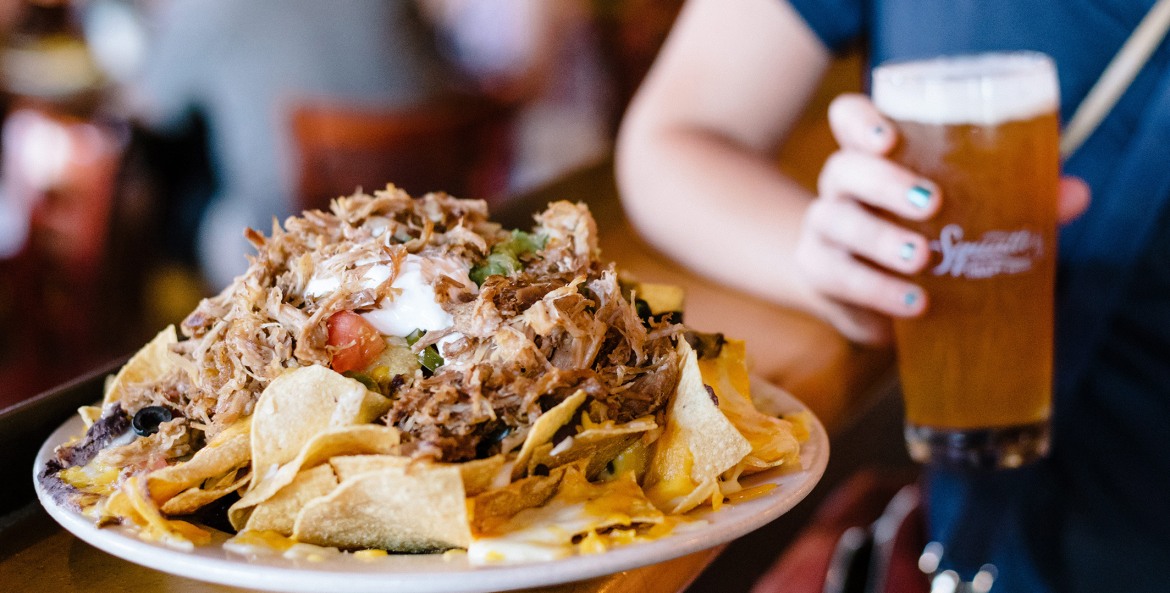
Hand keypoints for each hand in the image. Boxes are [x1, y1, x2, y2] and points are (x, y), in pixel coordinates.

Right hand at [795, 94, 1089, 344]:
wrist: (863, 291)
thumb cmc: (921, 232)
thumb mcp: (965, 207)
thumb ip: (1016, 194)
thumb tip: (1077, 193)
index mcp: (871, 154)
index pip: (847, 117)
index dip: (859, 120)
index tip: (890, 136)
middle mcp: (839, 186)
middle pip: (842, 168)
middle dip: (884, 182)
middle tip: (932, 203)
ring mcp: (822, 229)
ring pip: (836, 222)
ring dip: (881, 240)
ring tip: (924, 260)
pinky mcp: (819, 274)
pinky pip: (838, 278)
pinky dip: (877, 291)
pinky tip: (915, 304)